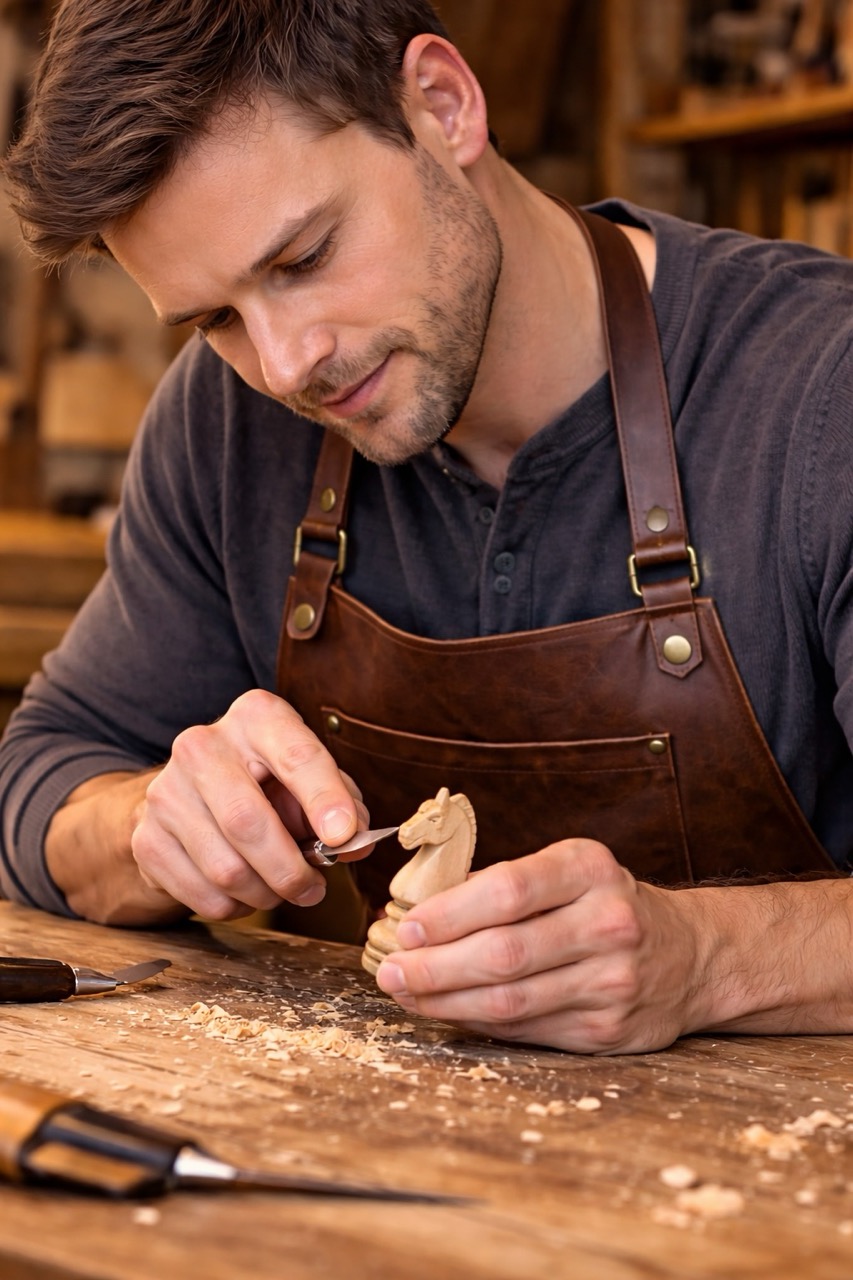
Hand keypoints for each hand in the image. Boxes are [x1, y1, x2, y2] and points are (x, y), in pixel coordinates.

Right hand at [130, 690, 367, 919]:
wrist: (191, 795)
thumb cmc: (268, 786)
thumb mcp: (311, 782)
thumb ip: (342, 807)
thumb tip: (354, 842)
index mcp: (256, 718)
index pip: (296, 756)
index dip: (323, 798)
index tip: (343, 835)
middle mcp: (203, 745)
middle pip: (247, 821)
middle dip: (289, 870)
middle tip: (313, 890)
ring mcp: (166, 791)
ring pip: (225, 867)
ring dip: (264, 895)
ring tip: (280, 891)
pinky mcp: (146, 837)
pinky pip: (202, 893)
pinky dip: (234, 906)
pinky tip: (244, 893)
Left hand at [375, 839, 704, 1053]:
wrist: (691, 955)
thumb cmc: (605, 903)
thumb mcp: (568, 869)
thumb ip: (503, 884)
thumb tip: (418, 911)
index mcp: (590, 870)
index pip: (508, 890)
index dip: (449, 912)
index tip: (405, 925)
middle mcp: (607, 924)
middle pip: (503, 954)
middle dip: (433, 966)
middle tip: (390, 970)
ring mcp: (611, 982)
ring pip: (509, 1001)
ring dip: (444, 1000)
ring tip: (405, 993)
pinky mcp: (607, 1030)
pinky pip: (525, 1030)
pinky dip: (478, 1022)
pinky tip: (448, 1010)